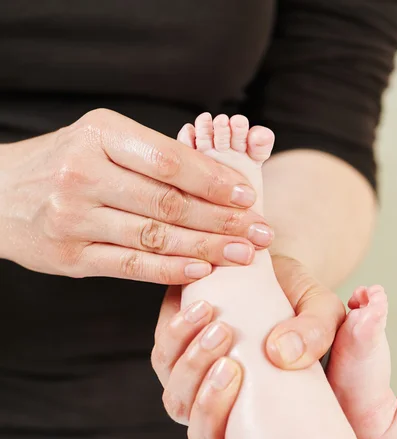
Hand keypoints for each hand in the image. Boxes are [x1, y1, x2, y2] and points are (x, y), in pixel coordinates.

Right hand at [0, 109, 272, 282]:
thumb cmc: (62, 162)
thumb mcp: (100, 139)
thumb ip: (152, 154)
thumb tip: (219, 179)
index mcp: (99, 134)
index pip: (171, 161)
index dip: (216, 182)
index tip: (249, 197)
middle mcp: (84, 174)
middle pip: (169, 203)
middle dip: (222, 221)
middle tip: (260, 233)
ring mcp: (74, 218)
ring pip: (155, 237)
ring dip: (207, 249)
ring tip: (243, 255)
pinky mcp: (71, 256)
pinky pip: (131, 266)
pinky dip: (170, 270)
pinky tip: (202, 272)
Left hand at [152, 254, 345, 438]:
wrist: (277, 276)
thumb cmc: (302, 310)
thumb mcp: (322, 314)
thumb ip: (315, 334)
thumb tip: (283, 354)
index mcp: (257, 426)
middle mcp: (220, 412)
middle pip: (199, 431)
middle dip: (209, 402)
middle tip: (233, 364)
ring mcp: (193, 384)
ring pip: (176, 396)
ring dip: (193, 365)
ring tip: (220, 330)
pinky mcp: (174, 351)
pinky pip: (163, 354)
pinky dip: (176, 333)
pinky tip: (201, 309)